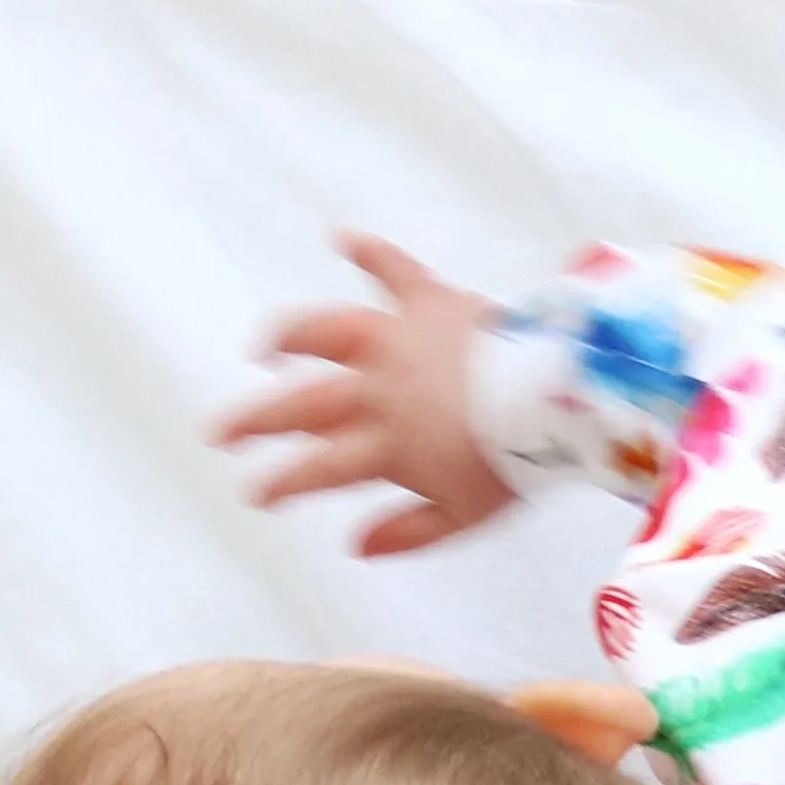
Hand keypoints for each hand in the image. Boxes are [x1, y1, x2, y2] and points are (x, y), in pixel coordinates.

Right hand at [210, 230, 520, 557]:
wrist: (563, 398)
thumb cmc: (519, 462)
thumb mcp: (467, 516)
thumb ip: (407, 531)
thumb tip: (355, 545)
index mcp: (387, 444)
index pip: (317, 469)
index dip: (281, 482)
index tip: (254, 493)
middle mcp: (379, 389)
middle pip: (303, 405)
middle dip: (256, 421)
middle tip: (221, 432)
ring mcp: (400, 340)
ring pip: (327, 334)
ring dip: (290, 339)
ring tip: (266, 349)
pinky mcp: (431, 301)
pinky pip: (394, 269)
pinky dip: (369, 252)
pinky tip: (342, 238)